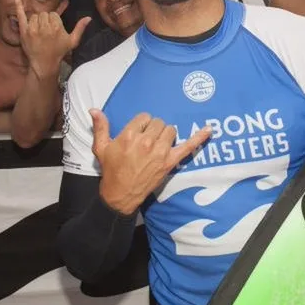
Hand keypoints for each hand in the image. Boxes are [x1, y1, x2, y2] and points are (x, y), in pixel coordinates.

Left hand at [14, 0, 88, 80]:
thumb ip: (80, 28)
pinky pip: (21, 16)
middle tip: (46, 30)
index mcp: (57, 27)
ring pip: (35, 16)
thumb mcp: (72, 41)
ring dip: (37, 20)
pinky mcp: (24, 31)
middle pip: (44, 14)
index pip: (54, 14)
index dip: (54, 20)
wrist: (44, 63)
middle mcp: (45, 27)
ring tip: (39, 31)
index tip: (53, 28)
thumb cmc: (59, 52)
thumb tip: (89, 18)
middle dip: (45, 20)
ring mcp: (33, 29)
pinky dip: (19, 7)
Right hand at [93, 111, 211, 214]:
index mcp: (129, 135)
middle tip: (147, 141)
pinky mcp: (170, 162)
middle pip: (158, 123)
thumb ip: (100, 127)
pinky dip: (200, 138)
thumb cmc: (111, 170)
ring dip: (166, 135)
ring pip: (171, 130)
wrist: (120, 194)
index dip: (142, 124)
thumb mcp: (101, 148)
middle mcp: (146, 142)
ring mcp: (160, 152)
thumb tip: (94, 110)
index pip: (144, 118)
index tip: (138, 132)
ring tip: (158, 144)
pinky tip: (210, 129)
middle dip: (154, 129)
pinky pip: (188, 146)